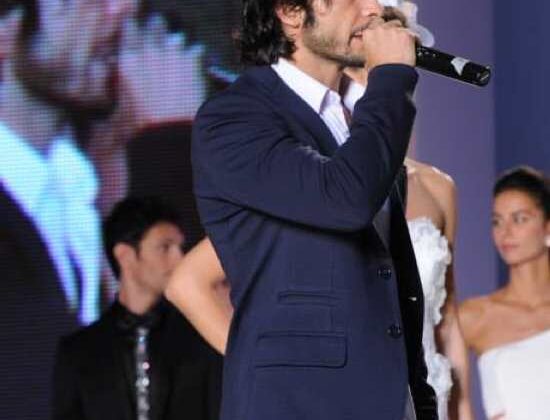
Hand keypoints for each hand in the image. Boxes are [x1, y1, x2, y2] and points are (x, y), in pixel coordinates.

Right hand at [117, 15, 206, 131]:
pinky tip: (194, 72)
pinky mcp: (193, 62)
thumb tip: (116, 81)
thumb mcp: (119, 108)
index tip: (138, 40)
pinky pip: (197, 50)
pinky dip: (196, 59)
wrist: (169, 134)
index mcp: (128, 59)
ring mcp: (173, 53)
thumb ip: (117, 87)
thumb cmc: (140, 128)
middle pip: (156, 24)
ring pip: (177, 38)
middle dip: (158, 33)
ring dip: (177, 48)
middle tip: (161, 49)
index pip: (129, 26)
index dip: (135, 32)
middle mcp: (149, 50)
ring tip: (178, 64)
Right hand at [361, 18, 415, 69]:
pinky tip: (410, 50)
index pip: (374, 23)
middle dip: (391, 31)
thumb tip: (363, 57)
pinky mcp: (407, 34)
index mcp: (368, 35)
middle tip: (393, 44)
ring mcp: (394, 30)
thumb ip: (367, 52)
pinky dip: (412, 40)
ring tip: (402, 48)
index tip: (383, 36)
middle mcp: (380, 29)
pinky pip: (411, 34)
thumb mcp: (365, 62)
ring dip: (401, 34)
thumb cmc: (378, 73)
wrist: (390, 77)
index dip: (380, 30)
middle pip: (388, 23)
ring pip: (400, 26)